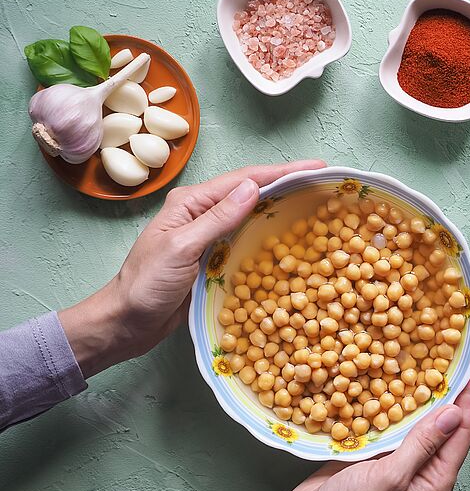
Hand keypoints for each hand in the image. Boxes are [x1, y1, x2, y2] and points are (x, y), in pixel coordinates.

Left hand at [59, 160, 325, 376]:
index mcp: (191, 203)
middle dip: (287, 184)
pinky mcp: (214, 259)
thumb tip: (252, 188)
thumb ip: (216, 219)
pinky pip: (248, 240)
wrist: (126, 323)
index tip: (316, 167)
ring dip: (282, 207)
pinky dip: (270, 235)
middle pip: (251, 192)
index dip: (282, 172)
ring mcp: (209, 237)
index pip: (243, 180)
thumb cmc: (146, 285)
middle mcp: (201, 214)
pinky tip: (290, 239)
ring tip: (315, 204)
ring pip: (252, 215)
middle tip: (324, 182)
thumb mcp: (181, 249)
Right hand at [263, 353, 469, 490]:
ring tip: (429, 357)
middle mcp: (423, 469)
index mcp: (436, 480)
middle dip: (450, 386)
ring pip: (419, 417)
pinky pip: (394, 420)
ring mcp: (400, 459)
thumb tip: (454, 412)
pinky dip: (396, 398)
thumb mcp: (390, 478)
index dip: (469, 392)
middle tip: (453, 351)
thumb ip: (422, 446)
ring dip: (423, 389)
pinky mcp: (378, 452)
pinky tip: (394, 377)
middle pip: (444, 420)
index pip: (462, 428)